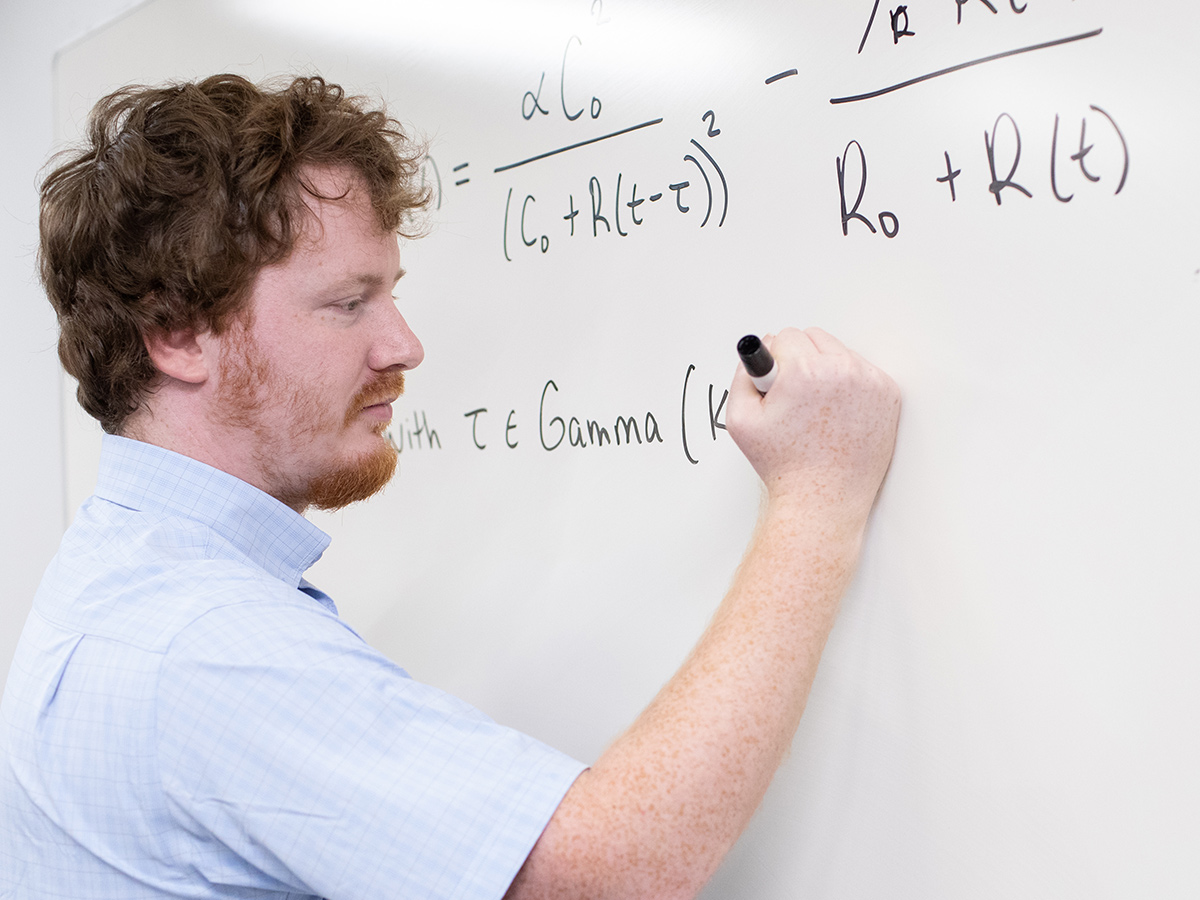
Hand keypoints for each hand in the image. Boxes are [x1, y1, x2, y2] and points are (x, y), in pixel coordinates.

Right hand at [726, 327, 899, 525]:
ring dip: (825, 369)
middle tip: (796, 399)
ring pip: (839, 352)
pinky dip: (848, 385)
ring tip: (817, 407)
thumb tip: (762, 347)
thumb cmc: (784, 465)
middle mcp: (843, 370)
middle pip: (814, 336)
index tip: (778, 387)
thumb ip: (744, 373)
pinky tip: (837, 413)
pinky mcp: (888, 394)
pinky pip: (861, 371)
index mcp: (806, 371)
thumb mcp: (741, 419)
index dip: (775, 362)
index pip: (785, 336)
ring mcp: (870, 382)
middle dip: (800, 359)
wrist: (823, 499)